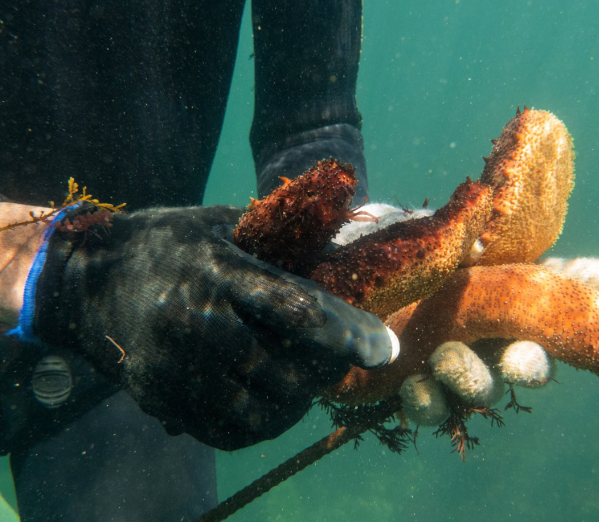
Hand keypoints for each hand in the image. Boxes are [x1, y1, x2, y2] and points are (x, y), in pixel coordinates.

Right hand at [31, 205, 396, 449]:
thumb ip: (282, 237)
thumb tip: (349, 243)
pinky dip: (260, 424)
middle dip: (327, 374)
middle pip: (284, 371)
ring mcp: (172, 368)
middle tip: (345, 363)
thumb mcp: (221, 223)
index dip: (348, 334)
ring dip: (297, 404)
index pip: (296, 311)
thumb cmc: (165, 243)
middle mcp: (193, 324)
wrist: (86, 281)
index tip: (383, 350)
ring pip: (259, 412)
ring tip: (308, 383)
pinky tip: (271, 403)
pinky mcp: (158, 398)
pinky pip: (225, 432)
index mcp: (216, 272)